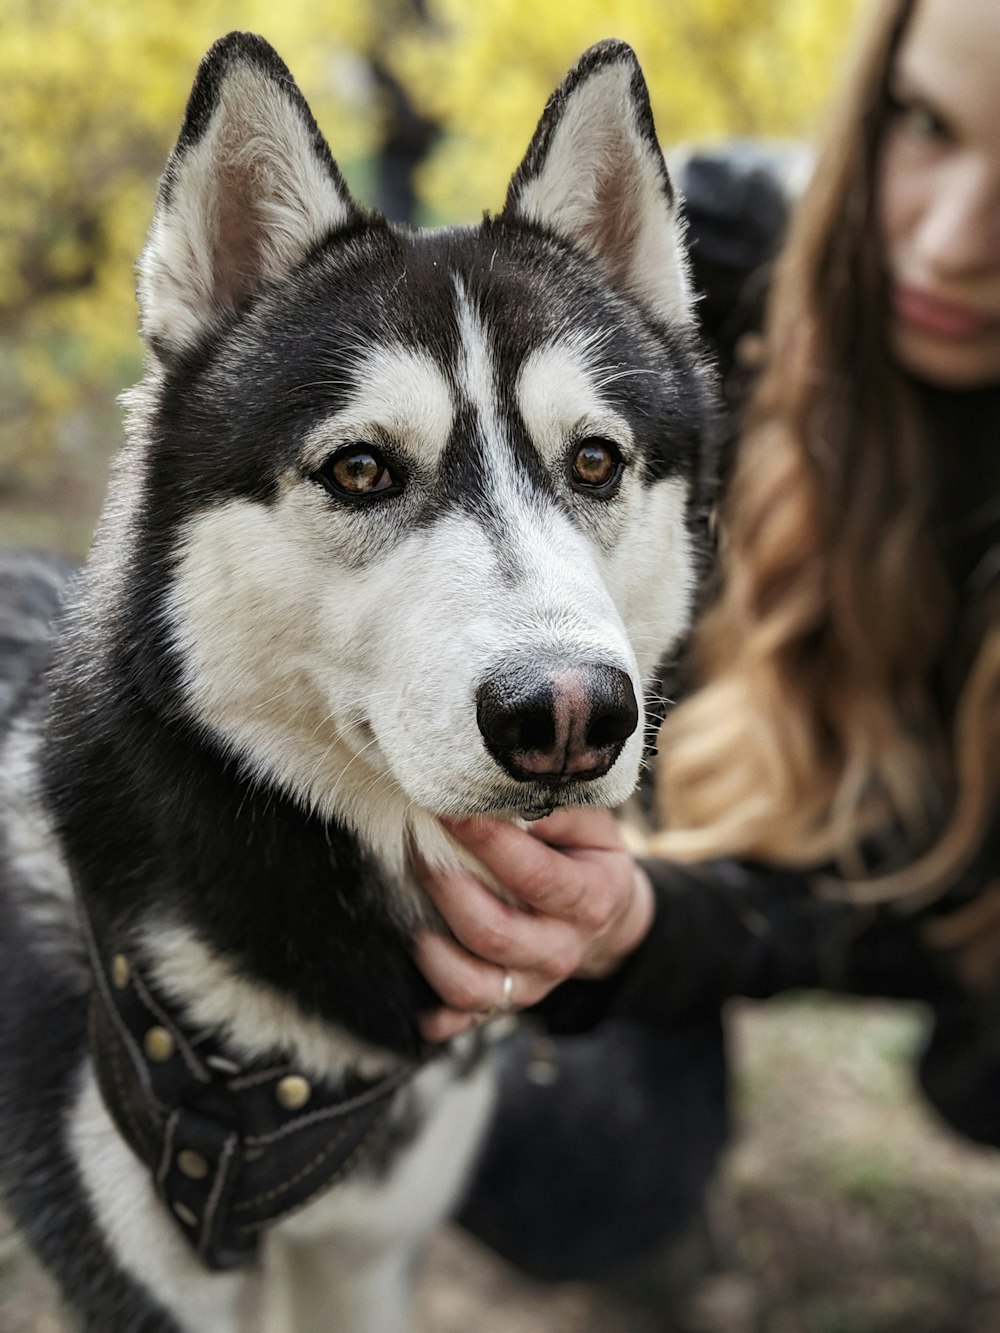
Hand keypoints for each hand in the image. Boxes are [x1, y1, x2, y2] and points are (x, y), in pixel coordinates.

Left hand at [413, 807, 653, 1040]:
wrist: (605, 917)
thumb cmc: (584, 856)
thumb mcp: (590, 825)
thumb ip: (556, 806)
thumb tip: (505, 794)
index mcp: (590, 899)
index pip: (534, 876)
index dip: (487, 843)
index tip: (447, 809)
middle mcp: (562, 950)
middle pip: (493, 933)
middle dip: (444, 887)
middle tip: (415, 846)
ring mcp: (532, 985)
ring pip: (470, 985)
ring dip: (429, 949)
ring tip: (407, 906)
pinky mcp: (505, 1004)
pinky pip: (462, 1020)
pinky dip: (432, 1012)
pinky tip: (411, 985)